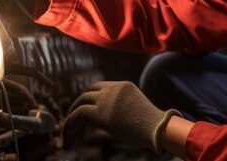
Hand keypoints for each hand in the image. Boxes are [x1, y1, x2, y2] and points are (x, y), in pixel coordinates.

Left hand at [62, 81, 180, 151]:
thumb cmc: (151, 126)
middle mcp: (114, 89)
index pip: (98, 87)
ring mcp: (107, 99)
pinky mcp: (101, 113)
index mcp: (123, 86)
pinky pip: (76, 116)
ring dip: (71, 121)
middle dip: (77, 107)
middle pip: (87, 93)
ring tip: (69, 138)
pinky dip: (69, 127)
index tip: (85, 114)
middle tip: (74, 124)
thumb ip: (122, 109)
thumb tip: (111, 121)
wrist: (158, 129)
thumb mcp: (135, 111)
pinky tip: (70, 140)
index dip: (88, 99)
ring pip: (79, 105)